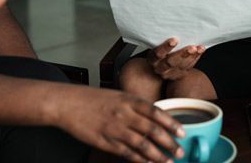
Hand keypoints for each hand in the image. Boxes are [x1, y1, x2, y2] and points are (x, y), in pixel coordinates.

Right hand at [54, 86, 185, 162]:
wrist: (68, 103)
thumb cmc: (92, 98)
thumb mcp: (118, 95)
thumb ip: (135, 106)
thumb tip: (153, 117)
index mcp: (129, 100)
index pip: (156, 112)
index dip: (171, 123)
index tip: (182, 132)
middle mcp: (124, 114)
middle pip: (152, 130)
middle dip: (169, 142)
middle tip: (180, 151)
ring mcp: (114, 129)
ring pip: (141, 144)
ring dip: (158, 155)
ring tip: (168, 162)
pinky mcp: (105, 142)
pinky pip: (125, 153)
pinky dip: (139, 160)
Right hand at [148, 38, 204, 80]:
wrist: (160, 65)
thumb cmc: (159, 50)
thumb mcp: (157, 45)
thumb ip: (162, 39)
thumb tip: (174, 24)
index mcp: (152, 59)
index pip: (157, 54)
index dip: (165, 47)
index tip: (174, 40)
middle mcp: (159, 68)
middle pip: (171, 62)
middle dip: (182, 54)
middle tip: (192, 47)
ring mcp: (169, 73)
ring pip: (181, 66)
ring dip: (192, 56)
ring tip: (199, 48)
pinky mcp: (179, 75)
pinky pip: (188, 67)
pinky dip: (195, 58)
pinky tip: (200, 51)